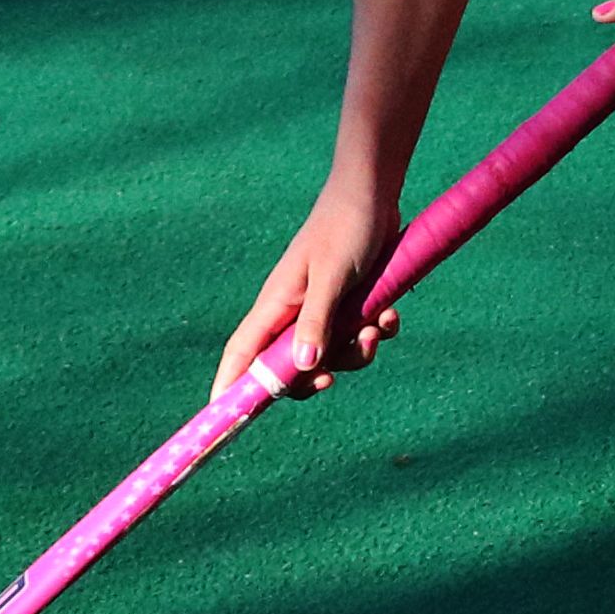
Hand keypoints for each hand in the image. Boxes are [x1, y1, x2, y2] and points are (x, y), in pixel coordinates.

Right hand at [212, 185, 400, 404]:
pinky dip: (376, 330)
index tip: (223, 418)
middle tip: (333, 379)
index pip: (242, 355)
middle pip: (291, 368)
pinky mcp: (350, 303)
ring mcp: (322, 309)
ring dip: (358, 350)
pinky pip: (359, 335)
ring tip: (378, 325)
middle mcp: (293, 312)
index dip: (230, 386)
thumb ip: (316, 322)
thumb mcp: (332, 277)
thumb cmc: (346, 228)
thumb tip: (301, 369)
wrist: (374, 195)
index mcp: (275, 305)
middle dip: (315, 378)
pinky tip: (390, 313)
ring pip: (333, 355)